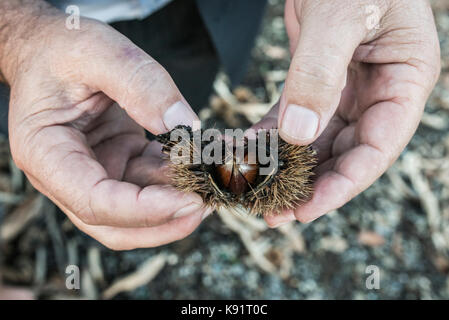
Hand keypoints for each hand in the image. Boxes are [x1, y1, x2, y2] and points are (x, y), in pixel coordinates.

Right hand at [1, 3, 210, 248]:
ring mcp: (95, 172)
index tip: (190, 201)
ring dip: (177, 199)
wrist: (52, 50)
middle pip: (115, 224)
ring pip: (139, 210)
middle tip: (208, 204)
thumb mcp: (98, 51)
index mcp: (46, 153)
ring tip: (213, 175)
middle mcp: (67, 175)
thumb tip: (183, 123)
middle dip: (164, 222)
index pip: (94, 202)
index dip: (144, 210)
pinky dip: (177, 178)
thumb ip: (140, 82)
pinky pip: (150, 183)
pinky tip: (201, 159)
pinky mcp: (118, 163)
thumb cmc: (63, 49)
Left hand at [254, 0, 440, 225]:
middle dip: (311, 185)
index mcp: (405, 78)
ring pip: (318, 141)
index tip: (307, 210)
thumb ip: (320, 72)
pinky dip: (272, 136)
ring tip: (257, 193)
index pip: (379, 147)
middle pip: (346, 152)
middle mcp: (379, 89)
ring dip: (288, 168)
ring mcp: (346, 86)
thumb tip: (300, 133)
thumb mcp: (341, 13)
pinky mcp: (314, 80)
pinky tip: (250, 153)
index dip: (344, 184)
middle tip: (273, 212)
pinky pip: (294, 116)